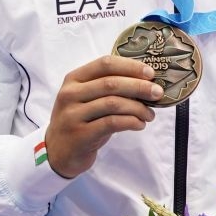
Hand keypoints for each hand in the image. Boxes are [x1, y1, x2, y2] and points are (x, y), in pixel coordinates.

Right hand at [44, 55, 164, 178]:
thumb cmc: (80, 121)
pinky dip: (131, 122)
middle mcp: (70, 94)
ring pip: (113, 103)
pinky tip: (140, 124)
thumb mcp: (86, 99)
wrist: (57, 152)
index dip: (130, 67)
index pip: (105, 64)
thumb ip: (108, 87)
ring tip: (150, 115)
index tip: (150, 73)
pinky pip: (112, 123)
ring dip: (138, 108)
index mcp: (74, 79)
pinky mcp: (80, 135)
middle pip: (111, 83)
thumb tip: (146, 82)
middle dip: (139, 87)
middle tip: (157, 93)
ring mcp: (73, 115)